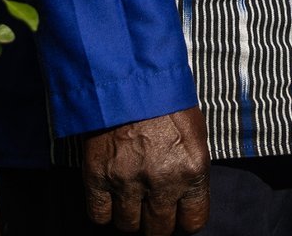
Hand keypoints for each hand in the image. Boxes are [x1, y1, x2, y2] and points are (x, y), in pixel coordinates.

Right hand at [80, 106, 211, 233]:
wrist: (126, 73)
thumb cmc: (164, 98)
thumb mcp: (193, 132)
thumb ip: (190, 169)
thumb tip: (184, 197)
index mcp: (193, 169)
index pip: (193, 222)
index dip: (184, 219)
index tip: (176, 212)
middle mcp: (163, 181)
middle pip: (159, 229)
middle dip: (156, 221)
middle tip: (151, 206)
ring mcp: (128, 181)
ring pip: (129, 226)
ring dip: (130, 216)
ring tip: (129, 199)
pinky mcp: (98, 176)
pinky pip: (99, 216)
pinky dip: (104, 211)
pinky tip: (109, 197)